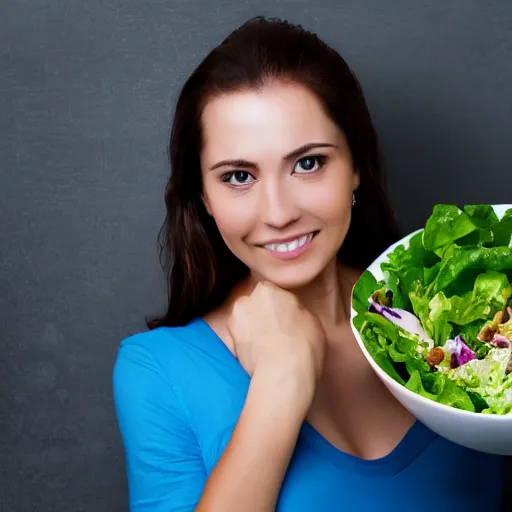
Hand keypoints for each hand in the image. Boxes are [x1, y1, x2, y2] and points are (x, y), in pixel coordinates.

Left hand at [227, 281, 325, 399]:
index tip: (286, 318)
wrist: (283, 374)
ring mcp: (234, 321)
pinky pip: (240, 339)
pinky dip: (247, 345)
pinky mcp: (228, 343)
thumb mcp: (310, 317)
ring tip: (268, 347)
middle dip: (262, 315)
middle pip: (254, 304)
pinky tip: (260, 355)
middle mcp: (245, 300)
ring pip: (245, 321)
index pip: (271, 292)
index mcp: (266, 289)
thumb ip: (293, 307)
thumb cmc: (303, 344)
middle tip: (277, 332)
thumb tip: (288, 311)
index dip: (279, 306)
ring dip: (252, 329)